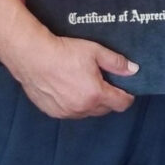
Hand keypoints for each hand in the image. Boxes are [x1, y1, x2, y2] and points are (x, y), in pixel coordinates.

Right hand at [7, 33, 137, 118]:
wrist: (32, 56)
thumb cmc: (63, 52)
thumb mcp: (95, 51)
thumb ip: (116, 63)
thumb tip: (133, 70)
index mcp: (96, 94)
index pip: (121, 104)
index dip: (127, 97)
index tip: (127, 90)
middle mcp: (82, 108)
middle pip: (106, 109)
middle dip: (109, 98)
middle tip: (105, 83)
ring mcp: (67, 112)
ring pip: (88, 112)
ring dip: (92, 103)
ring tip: (85, 85)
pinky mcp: (53, 112)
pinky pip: (71, 112)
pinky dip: (75, 105)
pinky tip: (70, 90)